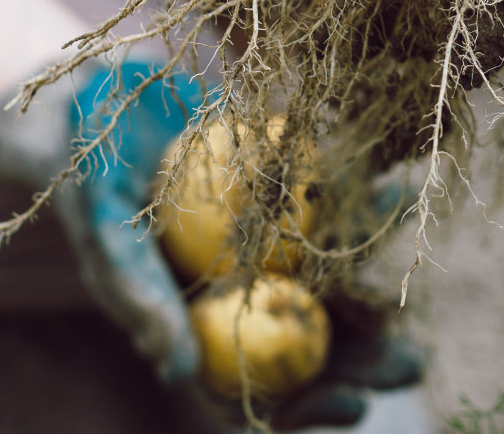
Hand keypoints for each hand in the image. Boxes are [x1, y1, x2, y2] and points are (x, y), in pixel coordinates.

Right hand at [0, 59, 425, 425]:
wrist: (92, 100)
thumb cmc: (84, 176)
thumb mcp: (103, 233)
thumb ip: (137, 296)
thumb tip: (176, 370)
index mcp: (193, 325)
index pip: (253, 392)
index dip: (305, 408)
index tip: (355, 406)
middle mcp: (236, 292)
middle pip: (308, 343)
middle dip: (364, 360)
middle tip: (413, 364)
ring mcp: (264, 244)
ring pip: (330, 282)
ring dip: (377, 290)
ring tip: (419, 283)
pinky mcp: (281, 191)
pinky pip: (332, 207)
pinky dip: (367, 204)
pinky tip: (403, 193)